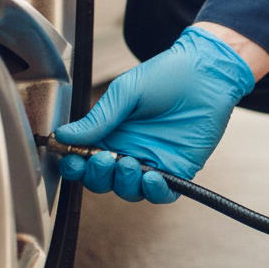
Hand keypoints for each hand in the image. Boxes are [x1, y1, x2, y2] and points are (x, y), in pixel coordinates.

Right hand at [55, 26, 255, 202]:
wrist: (205, 73)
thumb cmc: (166, 77)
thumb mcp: (125, 93)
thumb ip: (97, 118)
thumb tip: (64, 136)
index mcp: (111, 134)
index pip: (84, 159)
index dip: (74, 165)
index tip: (71, 159)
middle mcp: (128, 151)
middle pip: (103, 181)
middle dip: (98, 176)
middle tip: (104, 159)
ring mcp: (153, 162)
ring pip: (129, 191)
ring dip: (125, 183)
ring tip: (130, 163)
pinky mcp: (178, 170)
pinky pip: (162, 194)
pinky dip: (155, 192)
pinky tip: (153, 177)